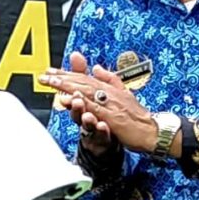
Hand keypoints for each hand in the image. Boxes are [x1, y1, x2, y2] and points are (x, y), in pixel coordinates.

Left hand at [39, 51, 154, 155]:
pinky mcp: (111, 117)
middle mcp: (109, 93)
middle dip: (62, 77)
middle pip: (82, 82)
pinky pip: (93, 108)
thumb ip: (110, 80)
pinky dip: (80, 102)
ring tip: (52, 82)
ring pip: (86, 92)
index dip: (67, 74)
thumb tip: (96, 68)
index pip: (85, 78)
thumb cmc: (138, 116)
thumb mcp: (125, 94)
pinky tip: (67, 99)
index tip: (51, 71)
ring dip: (68, 86)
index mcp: (110, 88)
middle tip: (46, 74)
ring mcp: (110, 104)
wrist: (152, 131)